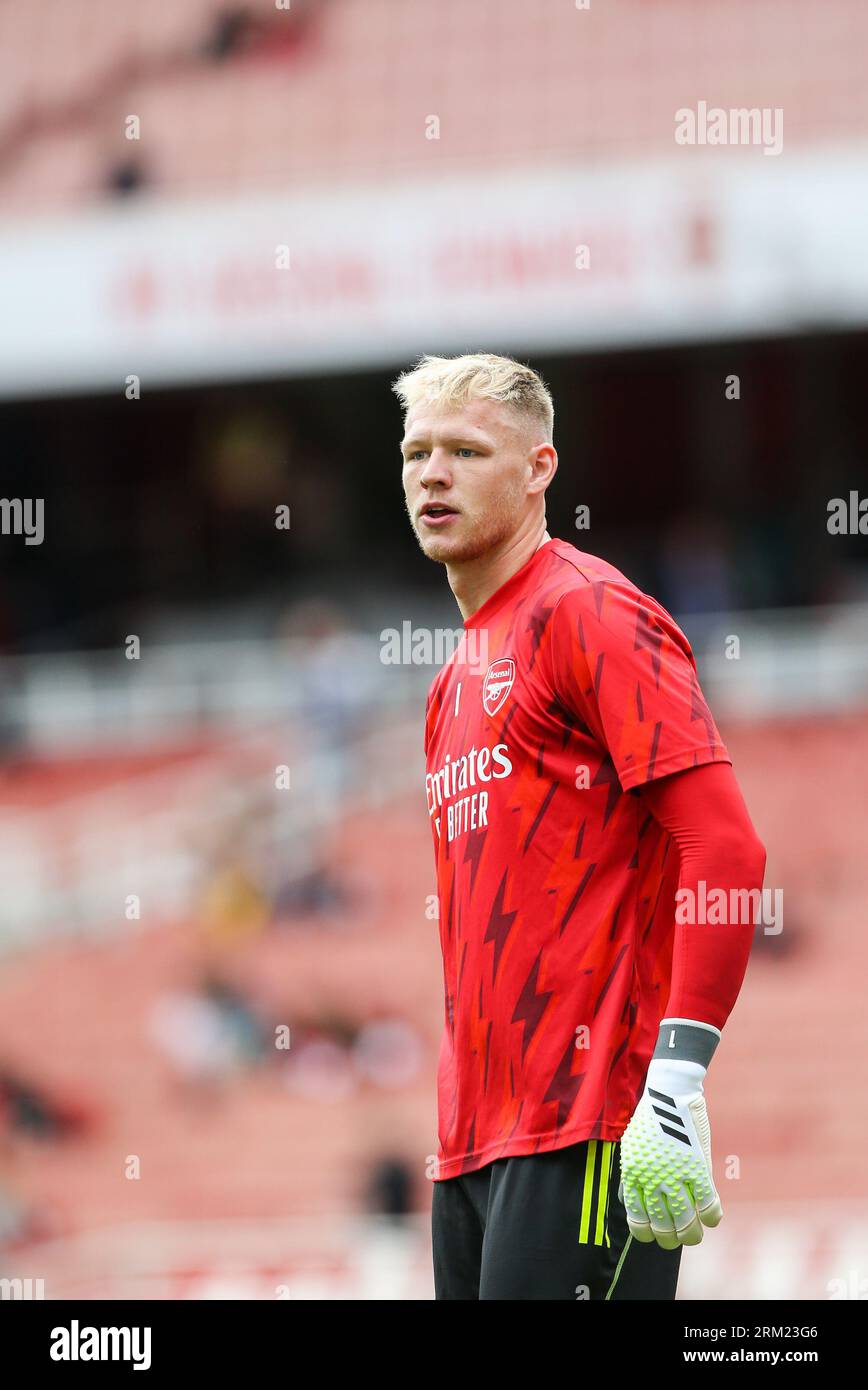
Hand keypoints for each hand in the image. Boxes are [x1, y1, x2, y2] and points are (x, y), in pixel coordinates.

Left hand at [619, 1056, 722, 1249]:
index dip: (647, 1234)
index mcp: (632, 1175)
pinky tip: (711, 1217)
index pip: (637, 1220)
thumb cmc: (651, 1121)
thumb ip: (629, 1178)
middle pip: (662, 1227)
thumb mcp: (632, 1149)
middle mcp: (651, 1180)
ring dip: (691, 1235)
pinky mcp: (698, 1169)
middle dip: (670, 1239)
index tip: (655, 1234)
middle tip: (677, 1239)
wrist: (671, 1094)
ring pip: (685, 1223)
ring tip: (695, 1236)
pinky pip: (707, 1205)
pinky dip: (711, 1216)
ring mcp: (675, 1176)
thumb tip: (626, 1204)